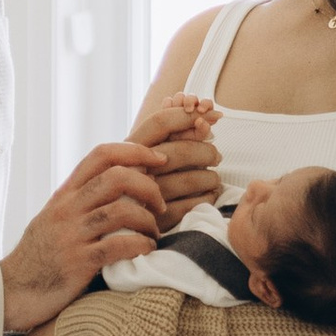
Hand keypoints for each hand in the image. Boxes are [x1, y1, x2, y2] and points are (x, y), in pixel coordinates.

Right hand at [0, 143, 168, 328]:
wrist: (11, 292)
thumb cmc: (39, 257)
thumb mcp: (53, 219)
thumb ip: (80, 200)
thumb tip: (121, 181)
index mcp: (64, 195)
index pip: (101, 155)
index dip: (135, 151)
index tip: (159, 159)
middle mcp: (67, 209)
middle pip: (117, 177)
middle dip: (149, 187)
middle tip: (159, 205)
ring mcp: (72, 235)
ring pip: (122, 210)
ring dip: (148, 221)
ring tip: (152, 234)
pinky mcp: (79, 263)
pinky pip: (120, 245)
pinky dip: (141, 245)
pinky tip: (146, 250)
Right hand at [133, 94, 223, 219]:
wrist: (119, 221)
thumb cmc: (142, 178)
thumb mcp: (147, 151)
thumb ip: (171, 130)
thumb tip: (197, 113)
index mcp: (129, 148)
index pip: (160, 121)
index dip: (189, 115)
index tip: (212, 116)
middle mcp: (133, 170)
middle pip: (180, 151)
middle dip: (206, 151)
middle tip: (217, 156)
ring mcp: (145, 197)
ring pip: (190, 179)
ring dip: (210, 178)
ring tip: (214, 178)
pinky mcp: (158, 221)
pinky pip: (193, 205)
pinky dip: (207, 199)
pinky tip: (208, 195)